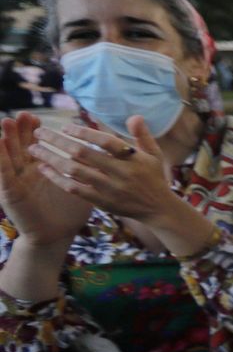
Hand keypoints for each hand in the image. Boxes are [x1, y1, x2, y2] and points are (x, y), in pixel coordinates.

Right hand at [0, 115, 92, 244]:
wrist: (55, 236)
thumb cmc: (69, 212)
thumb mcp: (81, 185)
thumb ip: (87, 168)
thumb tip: (102, 152)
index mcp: (42, 169)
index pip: (38, 146)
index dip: (36, 131)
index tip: (37, 116)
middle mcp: (27, 173)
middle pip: (21, 146)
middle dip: (21, 130)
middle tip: (23, 115)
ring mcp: (18, 182)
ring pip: (10, 156)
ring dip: (7, 139)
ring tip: (6, 122)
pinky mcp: (11, 193)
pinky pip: (4, 174)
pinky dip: (1, 159)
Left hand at [30, 120, 191, 228]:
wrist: (157, 210)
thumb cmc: (154, 177)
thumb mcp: (154, 155)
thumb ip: (142, 135)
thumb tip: (134, 116)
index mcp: (134, 159)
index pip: (106, 142)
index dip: (85, 133)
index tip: (65, 127)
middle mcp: (121, 173)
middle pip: (84, 154)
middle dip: (58, 141)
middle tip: (39, 133)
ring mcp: (109, 189)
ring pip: (74, 171)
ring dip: (52, 158)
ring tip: (34, 149)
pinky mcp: (101, 202)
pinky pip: (74, 189)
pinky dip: (57, 178)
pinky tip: (44, 168)